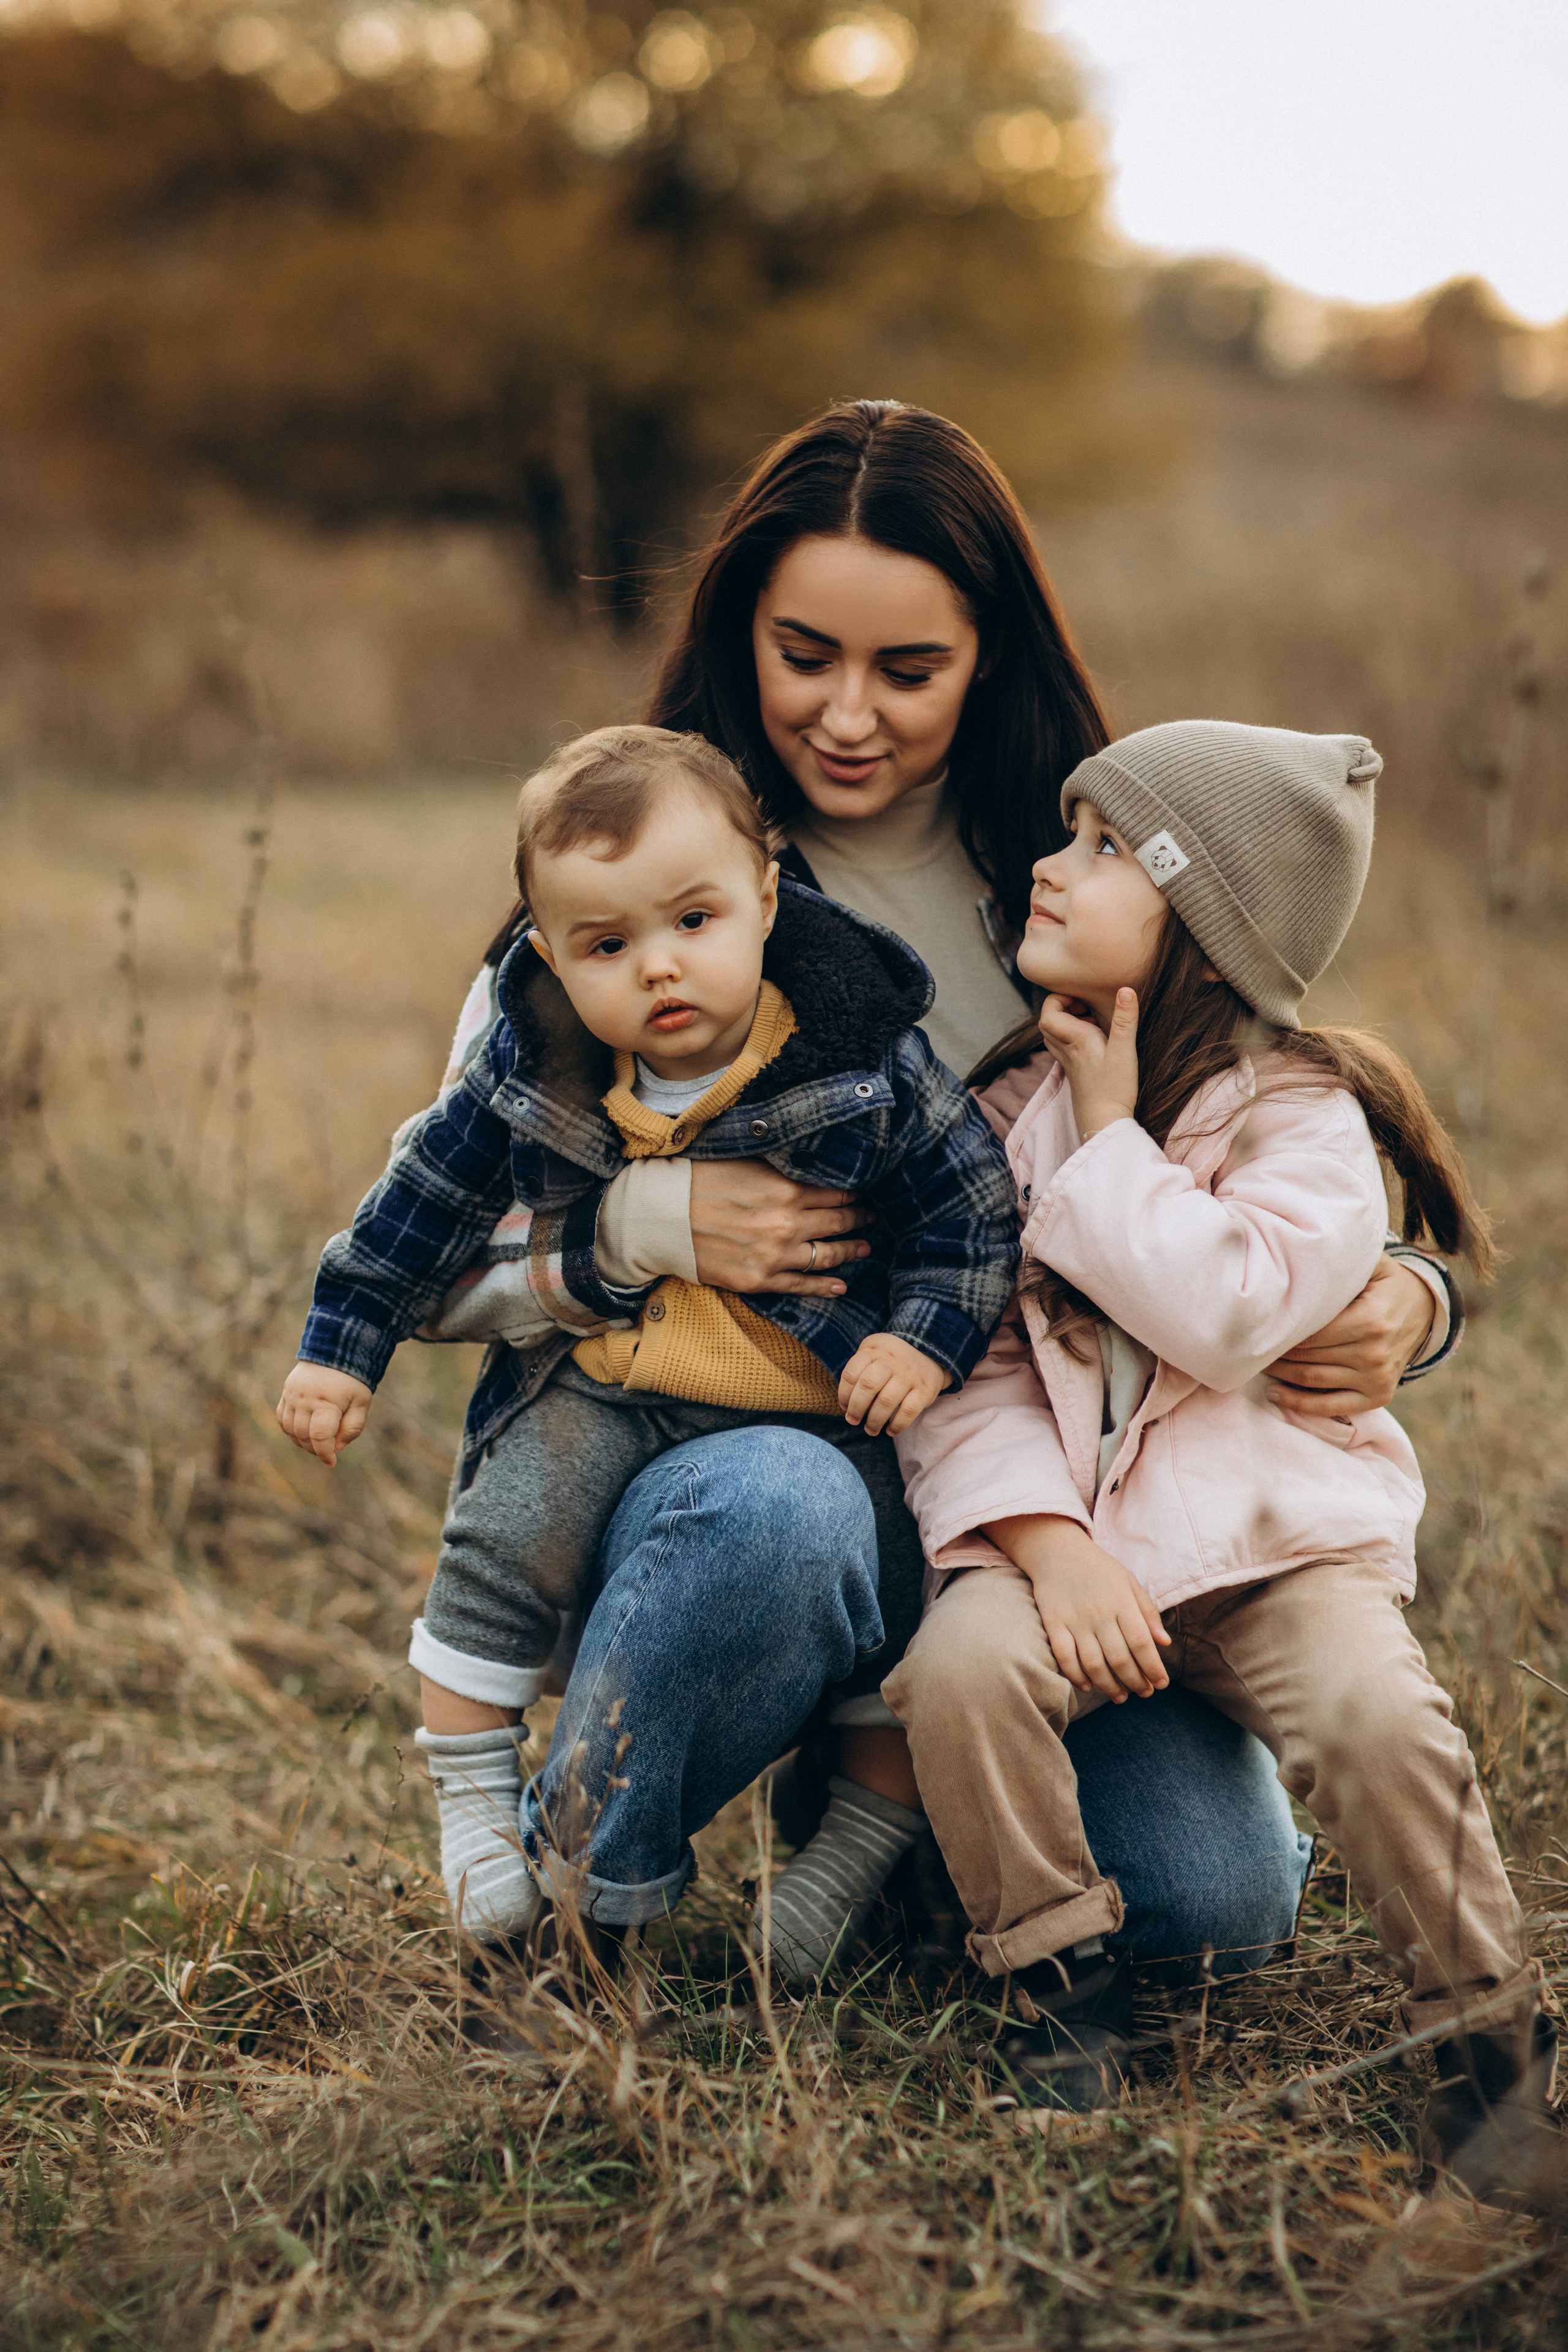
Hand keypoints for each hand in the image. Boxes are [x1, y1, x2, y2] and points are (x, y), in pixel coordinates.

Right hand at [276, 1362, 372, 1467]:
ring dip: (302, 1442)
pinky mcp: (286, 1393)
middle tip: (328, 1451)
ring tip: (318, 1441)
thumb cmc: (352, 1381)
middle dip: (315, 1449)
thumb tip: (336, 1448)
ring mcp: (292, 1395)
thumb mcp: (362, 1403)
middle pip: (303, 1436)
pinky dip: (291, 1431)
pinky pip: (282, 1419)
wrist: (335, 1351)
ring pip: (290, 1430)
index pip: (319, 1437)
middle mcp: (305, 1399)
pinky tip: (304, 1432)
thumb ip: (352, 1428)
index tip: (331, 1463)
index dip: (324, 1454)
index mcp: (326, 1402)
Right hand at [689, 1158, 869, 1296]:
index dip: (855, 1194)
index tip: (865, 1194)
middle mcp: (787, 1224)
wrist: (663, 1218)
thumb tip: (810, 1161)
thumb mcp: (745, 1161)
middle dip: (859, 1219)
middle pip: (838, 1222)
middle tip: (872, 1218)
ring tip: (864, 1247)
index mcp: (786, 1190)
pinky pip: (802, 1285)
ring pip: (827, 1256)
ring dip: (850, 1250)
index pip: (836, 1192)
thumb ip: (781, 1165)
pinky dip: (825, 1286)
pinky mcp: (760, 1280)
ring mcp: (775, 1256)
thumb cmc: (700, 1181)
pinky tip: (841, 1284)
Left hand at [838, 1333, 949, 1436]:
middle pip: (868, 1386)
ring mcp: (910, 1375)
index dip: (844, 1394)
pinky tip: (890, 1431)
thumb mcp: (873, 1352)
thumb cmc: (891, 1359)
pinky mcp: (925, 1390)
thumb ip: (859, 1371)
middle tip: (853, 1421)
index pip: (851, 1373)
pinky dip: (897, 1425)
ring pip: (887, 1401)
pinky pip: (909, 1411)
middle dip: (856, 1408)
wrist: (929, 1353)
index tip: (844, 1406)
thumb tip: (848, 1404)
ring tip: (871, 1430)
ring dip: (874, 1421)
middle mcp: (892, 1361)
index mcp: (874, 1351)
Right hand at [984, 1513, 1169, 1701]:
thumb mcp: (1128, 1582)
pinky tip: (1087, 1686)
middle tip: (1143, 1693)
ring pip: (1093, 1663)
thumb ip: (1147, 1613)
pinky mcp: (1053, 1622)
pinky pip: (1064, 1656)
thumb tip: (1164, 1643)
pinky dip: (1075, 1675)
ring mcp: (1074, 1619)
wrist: (1056, 1549)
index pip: (1142, 1643)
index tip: (1160, 1684)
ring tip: (1120, 1696)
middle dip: (1135, 1682)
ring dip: (1109, 1686)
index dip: (1153, 1668)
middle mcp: (1100, 1613)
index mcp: (1122, 1601)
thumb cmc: (1098, 1568)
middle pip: (1120, 1658)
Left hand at [1037, 987, 1139, 1140]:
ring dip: (1066, 1023)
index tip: (1081, 998)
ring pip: (1054, 1037)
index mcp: (1075, 1040)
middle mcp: (1067, 1050)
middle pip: (1048, 1023)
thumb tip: (1125, 989)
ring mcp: (1069, 1064)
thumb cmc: (1114, 1088)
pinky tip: (1094, 1042)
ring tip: (1090, 1020)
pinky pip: (1064, 1049)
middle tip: (1085, 1006)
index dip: (1058, 999)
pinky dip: (1072, 1039)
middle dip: (1062, 1008)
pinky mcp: (1076, 1074)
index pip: (1048, 1013)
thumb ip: (1124, 1020)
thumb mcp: (1124, 1051)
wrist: (1104, 1123)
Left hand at [1264, 1257, 1436, 1417]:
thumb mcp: (1371, 1264)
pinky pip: (1331, 1406)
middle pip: (1307, 1356)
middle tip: (1249, 1343)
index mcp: (1370, 1320)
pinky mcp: (1378, 1396)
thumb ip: (1340, 1264)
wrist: (1425, 1310)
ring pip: (1312, 1380)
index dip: (1281, 1330)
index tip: (1257, 1325)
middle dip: (1275, 1350)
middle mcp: (1375, 1353)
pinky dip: (1300, 1404)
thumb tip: (1297, 1258)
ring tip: (1256, 1361)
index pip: (1310, 1332)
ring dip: (1280, 1374)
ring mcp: (1378, 1378)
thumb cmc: (1385, 1283)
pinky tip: (1274, 1393)